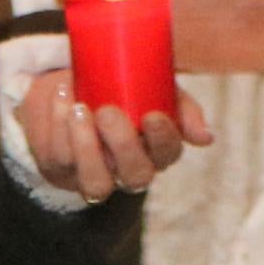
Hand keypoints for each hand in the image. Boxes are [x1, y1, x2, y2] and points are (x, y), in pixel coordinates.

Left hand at [17, 72, 212, 200]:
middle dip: (122, 146)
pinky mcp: (60, 167)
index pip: (168, 154)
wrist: (72, 82)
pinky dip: (57, 125)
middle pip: (135, 176)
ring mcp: (93, 173)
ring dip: (86, 146)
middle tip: (107, 111)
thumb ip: (181, 106)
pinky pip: (59, 157)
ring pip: (95, 182)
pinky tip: (62, 98)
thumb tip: (206, 138)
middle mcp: (127, 169)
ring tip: (78, 108)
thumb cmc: (121, 86)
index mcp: (156, 149)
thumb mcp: (154, 87)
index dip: (163, 140)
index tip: (151, 115)